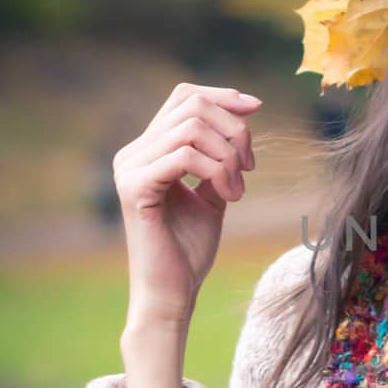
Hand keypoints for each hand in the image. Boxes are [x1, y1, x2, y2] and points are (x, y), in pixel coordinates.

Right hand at [113, 83, 261, 326]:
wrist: (172, 292)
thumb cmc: (189, 248)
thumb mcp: (212, 193)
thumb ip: (219, 157)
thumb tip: (241, 118)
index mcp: (148, 150)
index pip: (184, 97)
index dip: (223, 95)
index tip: (257, 107)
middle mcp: (132, 153)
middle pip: (192, 106)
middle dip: (234, 130)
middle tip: (249, 167)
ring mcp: (130, 168)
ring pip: (192, 128)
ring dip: (228, 156)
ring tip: (238, 189)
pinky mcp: (136, 188)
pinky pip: (185, 156)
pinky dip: (217, 171)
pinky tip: (230, 196)